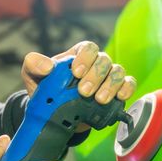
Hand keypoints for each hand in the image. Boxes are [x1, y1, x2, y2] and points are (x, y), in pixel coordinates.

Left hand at [21, 41, 136, 130]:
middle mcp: (96, 63)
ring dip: (111, 85)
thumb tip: (47, 66)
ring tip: (100, 100)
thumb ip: (34, 65)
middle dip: (96, 76)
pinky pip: (129, 84)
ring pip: (118, 72)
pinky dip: (126, 89)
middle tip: (84, 92)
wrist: (55, 113)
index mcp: (79, 55)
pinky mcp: (117, 91)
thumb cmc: (45, 88)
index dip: (85, 58)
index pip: (88, 47)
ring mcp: (108, 76)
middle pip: (104, 60)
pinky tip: (119, 97)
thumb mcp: (32, 75)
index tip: (76, 72)